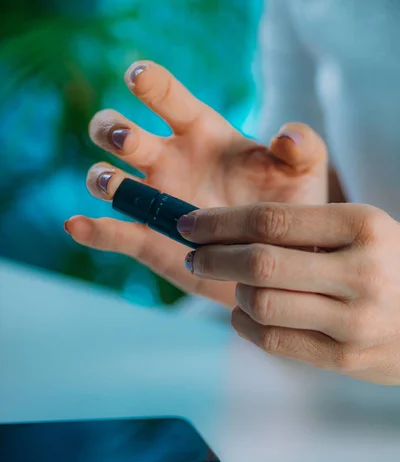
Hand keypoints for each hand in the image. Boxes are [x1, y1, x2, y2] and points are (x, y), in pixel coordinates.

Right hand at [65, 60, 327, 305]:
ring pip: (107, 181)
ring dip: (100, 178)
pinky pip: (112, 233)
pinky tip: (76, 225)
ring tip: (112, 185)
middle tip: (128, 140)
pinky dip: (89, 230)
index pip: (167, 98)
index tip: (138, 76)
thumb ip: (303, 146)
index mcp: (200, 134)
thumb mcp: (306, 174)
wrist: (277, 259)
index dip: (149, 83)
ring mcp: (155, 202)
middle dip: (113, 129)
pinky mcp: (148, 241)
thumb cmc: (290, 207)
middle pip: (120, 135)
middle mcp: (168, 162)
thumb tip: (286, 135)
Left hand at [177, 202, 399, 384]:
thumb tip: (227, 229)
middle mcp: (362, 272)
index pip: (271, 221)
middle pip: (260, 263)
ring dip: (233, 293)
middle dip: (213, 258)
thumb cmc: (389, 265)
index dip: (219, 223)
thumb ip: (304, 226)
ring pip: (262, 304)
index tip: (189, 224)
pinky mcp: (346, 358)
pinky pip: (274, 340)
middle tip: (193, 257)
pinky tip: (244, 312)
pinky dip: (245, 324)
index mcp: (364, 226)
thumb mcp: (364, 229)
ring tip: (231, 285)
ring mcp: (355, 321)